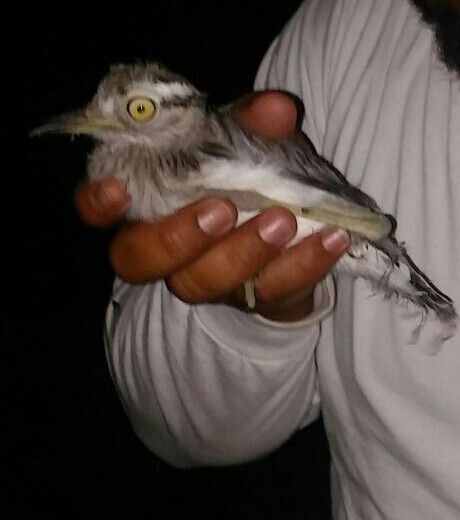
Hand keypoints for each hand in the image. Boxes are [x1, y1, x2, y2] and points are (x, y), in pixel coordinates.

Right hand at [74, 91, 349, 321]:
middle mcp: (165, 250)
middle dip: (177, 238)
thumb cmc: (241, 178)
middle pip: (140, 261)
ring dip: (243, 254)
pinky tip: (332, 236)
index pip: (99, 211)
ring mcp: (206, 279)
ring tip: (284, 221)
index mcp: (146, 206)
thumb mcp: (241, 142)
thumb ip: (249, 125)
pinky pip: (271, 290)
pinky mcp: (252, 297)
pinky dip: (304, 264)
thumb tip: (275, 110)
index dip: (99, 204)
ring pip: (203, 283)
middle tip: (220, 209)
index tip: (118, 189)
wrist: (280, 230)